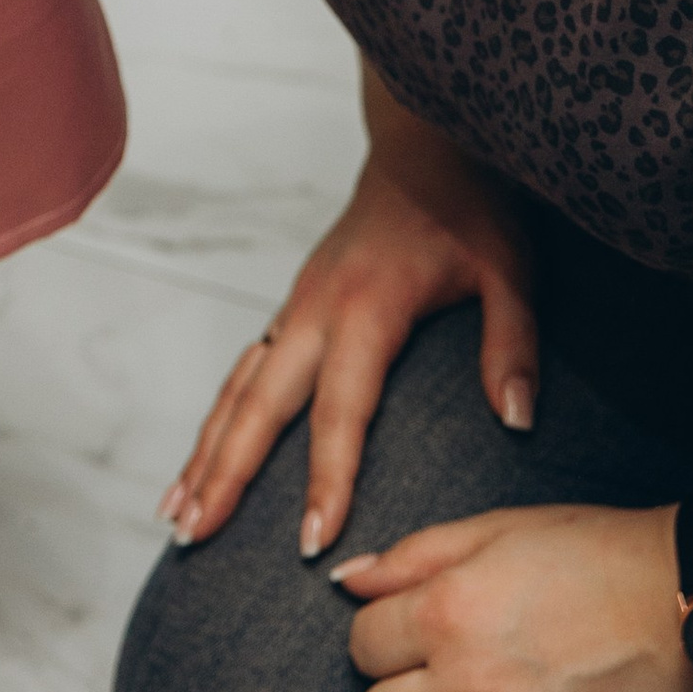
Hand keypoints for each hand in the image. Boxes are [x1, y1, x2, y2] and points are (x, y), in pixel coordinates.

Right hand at [162, 136, 538, 558]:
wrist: (421, 147)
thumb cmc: (469, 209)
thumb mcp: (508, 269)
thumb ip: (512, 343)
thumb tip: (515, 420)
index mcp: (367, 308)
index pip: (341, 411)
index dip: (326, 479)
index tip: (313, 545)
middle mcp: (316, 310)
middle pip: (259, 404)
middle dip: (226, 474)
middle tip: (196, 538)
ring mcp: (296, 307)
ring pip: (238, 390)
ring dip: (205, 452)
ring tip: (177, 516)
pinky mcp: (292, 308)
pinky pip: (244, 373)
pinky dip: (217, 421)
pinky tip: (200, 461)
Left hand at [340, 503, 692, 691]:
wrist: (683, 603)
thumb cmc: (588, 553)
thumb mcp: (492, 529)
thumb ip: (411, 557)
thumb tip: (348, 580)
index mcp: (446, 613)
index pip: (361, 648)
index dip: (382, 633)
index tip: (411, 627)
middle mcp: (470, 686)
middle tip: (432, 674)